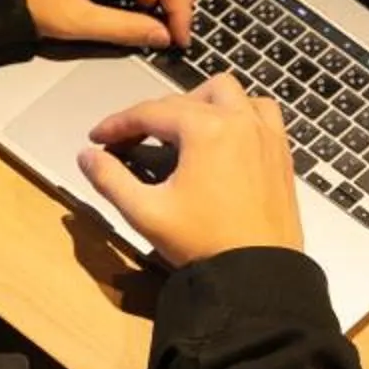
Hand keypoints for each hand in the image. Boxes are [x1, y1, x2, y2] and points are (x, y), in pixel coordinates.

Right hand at [76, 75, 304, 265]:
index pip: (149, 113)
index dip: (117, 124)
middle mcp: (238, 121)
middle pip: (184, 98)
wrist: (258, 275)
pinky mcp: (281, 152)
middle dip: (153, 115)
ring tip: (182, 130)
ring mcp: (264, 134)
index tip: (98, 138)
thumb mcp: (146, 213)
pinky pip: (261, 113)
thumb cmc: (205, 244)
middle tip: (132, 141)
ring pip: (229, 93)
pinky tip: (224, 138)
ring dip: (200, 102)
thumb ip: (110, 179)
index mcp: (205, 130)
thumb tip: (87, 156)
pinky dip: (239, 114)